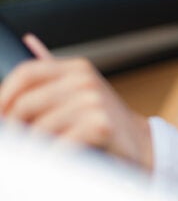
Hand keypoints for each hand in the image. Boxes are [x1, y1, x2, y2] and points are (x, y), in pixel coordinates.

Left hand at [0, 34, 152, 170]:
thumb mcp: (79, 92)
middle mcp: (86, 80)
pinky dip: (52, 158)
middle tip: (17, 145)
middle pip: (25, 104)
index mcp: (77, 69)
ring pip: (39, 128)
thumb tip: (28, 40)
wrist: (140, 145)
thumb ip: (52, 74)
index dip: (4, 97)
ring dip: (33, 148)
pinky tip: (57, 161)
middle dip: (14, 129)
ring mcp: (95, 102)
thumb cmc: (102, 122)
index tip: (0, 118)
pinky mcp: (102, 126)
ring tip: (40, 154)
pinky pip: (58, 144)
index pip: (26, 73)